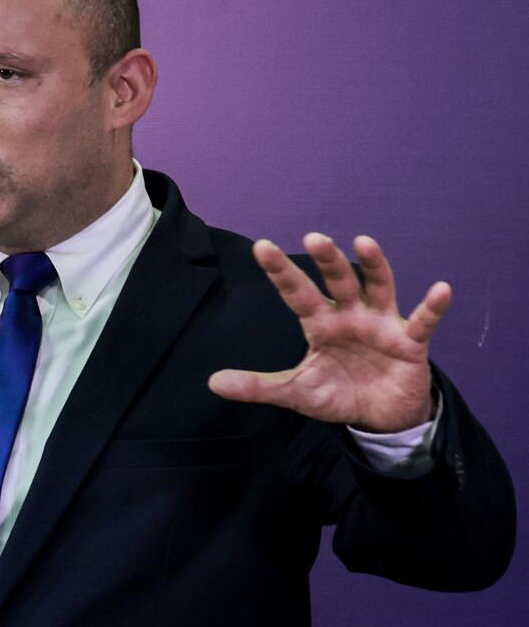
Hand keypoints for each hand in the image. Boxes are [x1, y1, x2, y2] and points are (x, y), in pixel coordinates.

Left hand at [208, 233, 448, 432]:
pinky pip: (424, 321)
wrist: (380, 417)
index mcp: (319, 323)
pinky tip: (441, 289)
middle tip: (313, 238)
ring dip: (373, 265)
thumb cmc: (337, 393)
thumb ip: (258, 387)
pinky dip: (433, 307)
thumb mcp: (296, 392)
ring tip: (363, 242)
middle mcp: (349, 315)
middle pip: (337, 282)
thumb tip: (213, 383)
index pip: (296, 293)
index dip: (281, 271)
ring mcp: (382, 324)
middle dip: (327, 261)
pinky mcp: (410, 342)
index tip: (262, 247)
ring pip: (377, 287)